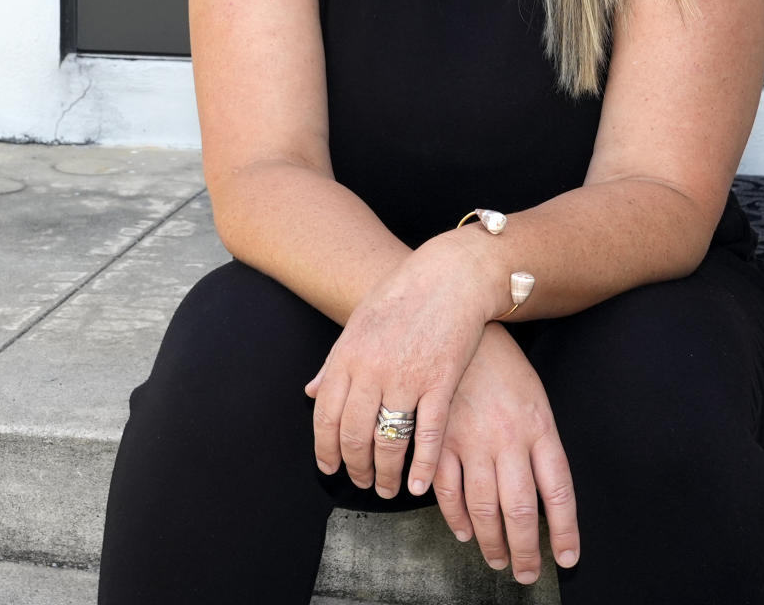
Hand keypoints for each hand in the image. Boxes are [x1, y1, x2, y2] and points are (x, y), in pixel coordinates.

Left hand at [304, 235, 495, 498]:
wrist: (451, 275)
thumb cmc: (405, 292)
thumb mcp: (360, 321)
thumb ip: (335, 360)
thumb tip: (312, 392)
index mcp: (347, 354)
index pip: (326, 415)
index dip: (326, 449)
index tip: (330, 467)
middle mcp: (372, 370)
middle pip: (354, 435)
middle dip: (356, 467)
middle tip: (362, 481)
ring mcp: (407, 377)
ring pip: (388, 441)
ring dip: (386, 473)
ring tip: (388, 488)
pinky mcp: (440, 382)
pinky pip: (427, 434)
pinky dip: (422, 465)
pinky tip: (417, 483)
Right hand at [433, 323, 579, 584]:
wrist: (462, 327)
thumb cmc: (503, 365)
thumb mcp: (534, 398)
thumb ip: (540, 443)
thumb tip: (545, 495)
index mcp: (539, 426)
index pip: (558, 491)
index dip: (564, 530)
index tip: (566, 558)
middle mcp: (508, 438)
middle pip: (520, 509)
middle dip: (525, 550)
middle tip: (528, 573)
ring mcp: (472, 439)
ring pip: (484, 507)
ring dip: (492, 542)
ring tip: (498, 561)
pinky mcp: (440, 437)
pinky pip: (447, 489)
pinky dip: (456, 518)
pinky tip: (465, 532)